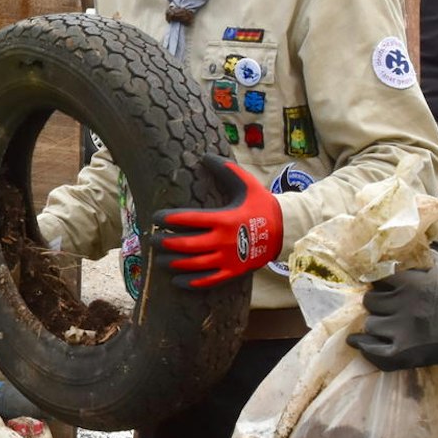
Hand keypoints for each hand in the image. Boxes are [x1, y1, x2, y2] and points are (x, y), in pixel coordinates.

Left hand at [150, 155, 282, 288]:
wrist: (285, 231)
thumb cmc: (261, 205)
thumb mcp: (246, 184)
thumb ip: (226, 169)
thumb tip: (204, 155)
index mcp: (224, 218)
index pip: (189, 219)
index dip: (169, 218)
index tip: (156, 217)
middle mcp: (224, 240)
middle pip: (187, 244)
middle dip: (165, 243)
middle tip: (152, 239)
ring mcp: (228, 259)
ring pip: (194, 264)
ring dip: (173, 262)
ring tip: (158, 259)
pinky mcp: (233, 272)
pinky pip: (209, 281)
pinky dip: (191, 282)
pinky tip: (176, 280)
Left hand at [346, 254, 437, 370]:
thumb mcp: (437, 263)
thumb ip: (410, 254)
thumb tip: (384, 246)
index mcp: (411, 283)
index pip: (375, 278)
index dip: (377, 281)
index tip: (380, 284)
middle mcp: (405, 306)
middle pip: (370, 301)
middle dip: (377, 301)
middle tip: (388, 303)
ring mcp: (404, 332)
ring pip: (370, 324)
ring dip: (376, 321)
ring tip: (385, 320)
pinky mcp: (406, 353)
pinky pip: (374, 352)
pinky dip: (364, 346)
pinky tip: (357, 340)